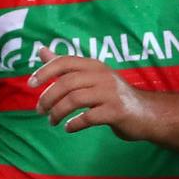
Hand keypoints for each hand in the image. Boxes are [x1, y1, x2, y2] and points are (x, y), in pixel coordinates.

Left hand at [28, 48, 152, 139]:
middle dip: (48, 97)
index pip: (64, 62)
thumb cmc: (113, 95)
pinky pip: (89, 117)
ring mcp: (110, 93)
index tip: (30, 84)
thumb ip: (66, 66)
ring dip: (58, 112)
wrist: (148, 114)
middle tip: (39, 110)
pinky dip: (74, 124)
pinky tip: (69, 128)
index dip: (45, 71)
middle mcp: (102, 75)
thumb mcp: (90, 76)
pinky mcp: (117, 111)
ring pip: (75, 100)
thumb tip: (41, 50)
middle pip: (66, 83)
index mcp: (94, 65)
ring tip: (52, 121)